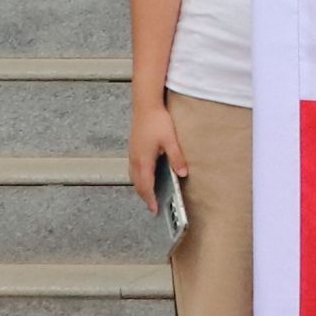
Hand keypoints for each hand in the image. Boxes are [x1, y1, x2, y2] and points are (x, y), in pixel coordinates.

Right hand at [128, 98, 187, 214]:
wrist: (146, 105)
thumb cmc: (157, 121)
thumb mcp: (171, 140)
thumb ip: (177, 158)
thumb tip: (182, 173)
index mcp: (143, 160)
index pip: (146, 186)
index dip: (150, 199)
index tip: (154, 210)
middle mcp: (135, 159)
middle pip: (138, 184)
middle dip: (145, 197)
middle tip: (153, 207)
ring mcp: (133, 154)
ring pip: (134, 177)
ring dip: (141, 188)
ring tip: (150, 195)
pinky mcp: (134, 149)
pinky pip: (134, 169)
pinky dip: (139, 178)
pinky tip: (146, 177)